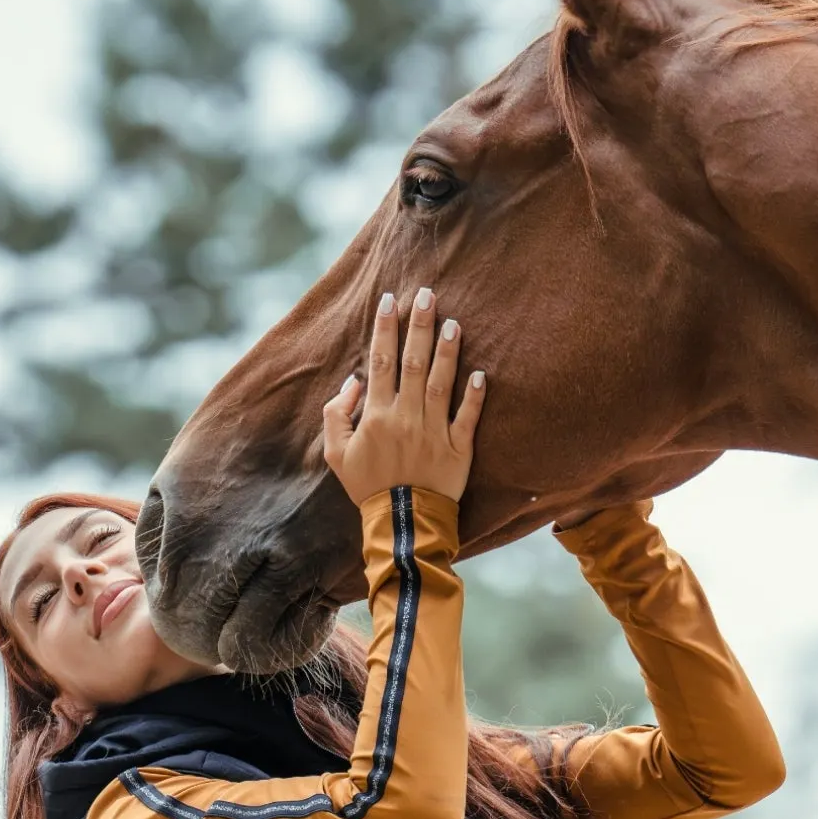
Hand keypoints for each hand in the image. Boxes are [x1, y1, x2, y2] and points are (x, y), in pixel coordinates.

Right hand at [323, 289, 485, 504]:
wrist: (400, 524)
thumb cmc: (367, 487)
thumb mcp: (336, 454)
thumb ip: (337, 415)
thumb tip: (353, 381)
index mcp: (376, 415)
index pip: (381, 361)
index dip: (385, 328)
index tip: (390, 300)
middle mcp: (406, 417)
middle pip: (414, 362)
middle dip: (419, 326)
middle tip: (427, 294)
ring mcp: (435, 432)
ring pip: (443, 383)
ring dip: (448, 351)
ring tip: (454, 322)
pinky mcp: (459, 450)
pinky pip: (468, 418)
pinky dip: (475, 396)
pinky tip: (481, 372)